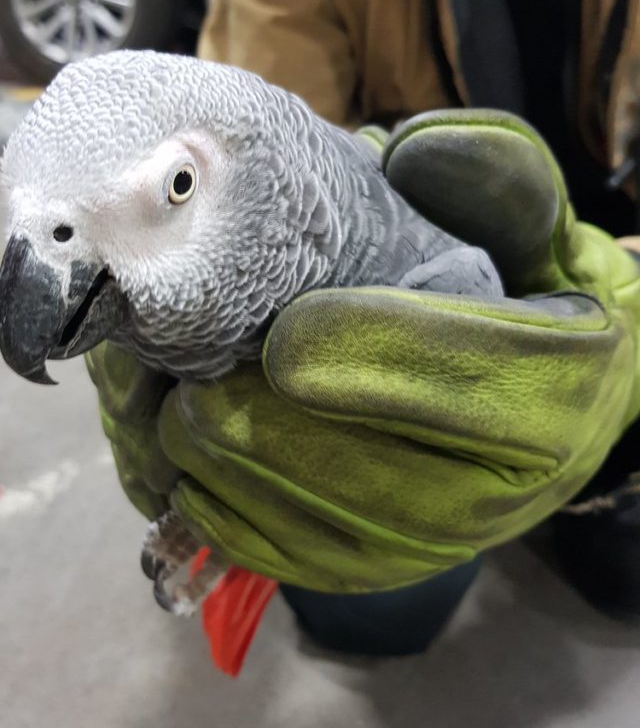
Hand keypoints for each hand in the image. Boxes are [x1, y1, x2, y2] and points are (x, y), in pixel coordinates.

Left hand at [90, 111, 639, 591]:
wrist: (541, 411)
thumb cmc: (529, 304)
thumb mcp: (541, 233)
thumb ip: (500, 183)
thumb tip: (414, 154)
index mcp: (554, 395)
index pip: (457, 375)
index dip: (363, 348)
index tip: (282, 323)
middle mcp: (496, 493)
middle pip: (356, 465)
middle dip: (256, 413)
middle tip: (191, 364)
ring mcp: (424, 547)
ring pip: (299, 517)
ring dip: (218, 459)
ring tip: (173, 397)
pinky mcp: (365, 572)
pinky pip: (271, 553)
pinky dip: (210, 505)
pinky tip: (184, 453)